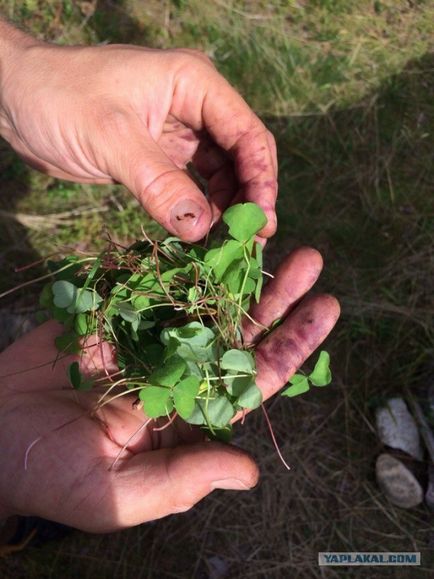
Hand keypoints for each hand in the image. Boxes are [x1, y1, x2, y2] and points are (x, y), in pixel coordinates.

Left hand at [0, 32, 276, 241]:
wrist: (14, 100)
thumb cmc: (58, 98)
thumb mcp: (111, 139)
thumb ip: (159, 183)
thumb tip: (202, 229)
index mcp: (193, 84)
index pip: (246, 133)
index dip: (261, 179)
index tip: (262, 221)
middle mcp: (194, 108)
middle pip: (240, 157)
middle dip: (249, 199)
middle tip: (252, 244)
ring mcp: (179, 135)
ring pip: (220, 177)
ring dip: (227, 211)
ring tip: (229, 248)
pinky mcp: (161, 159)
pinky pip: (192, 188)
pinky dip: (200, 213)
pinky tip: (202, 238)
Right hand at [0, 248, 337, 531]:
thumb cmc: (54, 478)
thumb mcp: (120, 494)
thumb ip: (183, 480)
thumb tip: (248, 472)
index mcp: (191, 413)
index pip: (253, 378)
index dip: (291, 346)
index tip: (324, 310)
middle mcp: (179, 371)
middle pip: (237, 331)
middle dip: (275, 298)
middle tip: (309, 260)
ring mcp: (147, 339)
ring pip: (201, 300)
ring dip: (235, 271)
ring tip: (265, 233)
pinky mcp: (114, 316)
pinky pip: (150, 285)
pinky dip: (176, 260)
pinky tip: (205, 233)